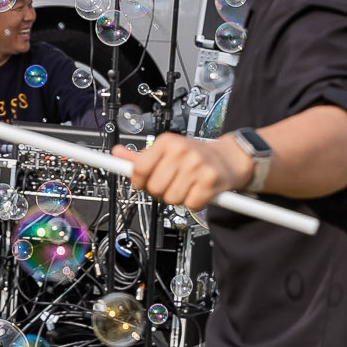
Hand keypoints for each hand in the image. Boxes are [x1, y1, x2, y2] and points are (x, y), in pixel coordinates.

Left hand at [112, 132, 253, 210]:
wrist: (229, 157)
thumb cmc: (195, 156)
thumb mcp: (167, 150)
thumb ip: (141, 156)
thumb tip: (117, 154)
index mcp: (167, 142)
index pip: (139, 168)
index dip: (138, 181)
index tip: (142, 182)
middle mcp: (181, 151)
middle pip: (154, 187)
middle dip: (160, 191)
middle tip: (171, 184)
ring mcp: (196, 166)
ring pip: (171, 198)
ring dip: (178, 198)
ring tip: (186, 186)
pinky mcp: (210, 181)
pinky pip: (190, 204)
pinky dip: (194, 203)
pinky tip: (198, 191)